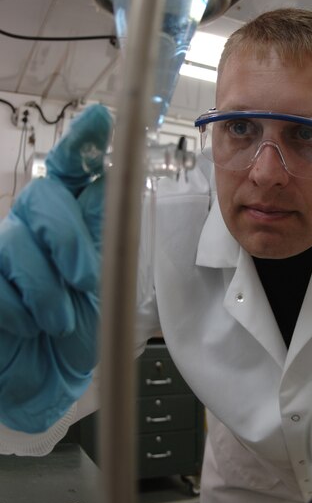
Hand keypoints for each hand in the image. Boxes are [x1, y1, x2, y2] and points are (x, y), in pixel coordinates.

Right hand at [0, 105, 111, 432]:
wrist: (45, 383)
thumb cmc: (76, 336)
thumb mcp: (106, 290)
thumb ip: (104, 242)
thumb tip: (110, 193)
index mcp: (72, 224)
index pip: (72, 172)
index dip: (82, 142)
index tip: (100, 119)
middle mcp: (35, 228)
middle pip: (44, 198)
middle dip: (68, 240)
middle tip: (85, 282)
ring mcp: (3, 250)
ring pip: (16, 238)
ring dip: (45, 287)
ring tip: (57, 320)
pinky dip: (17, 307)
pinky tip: (25, 326)